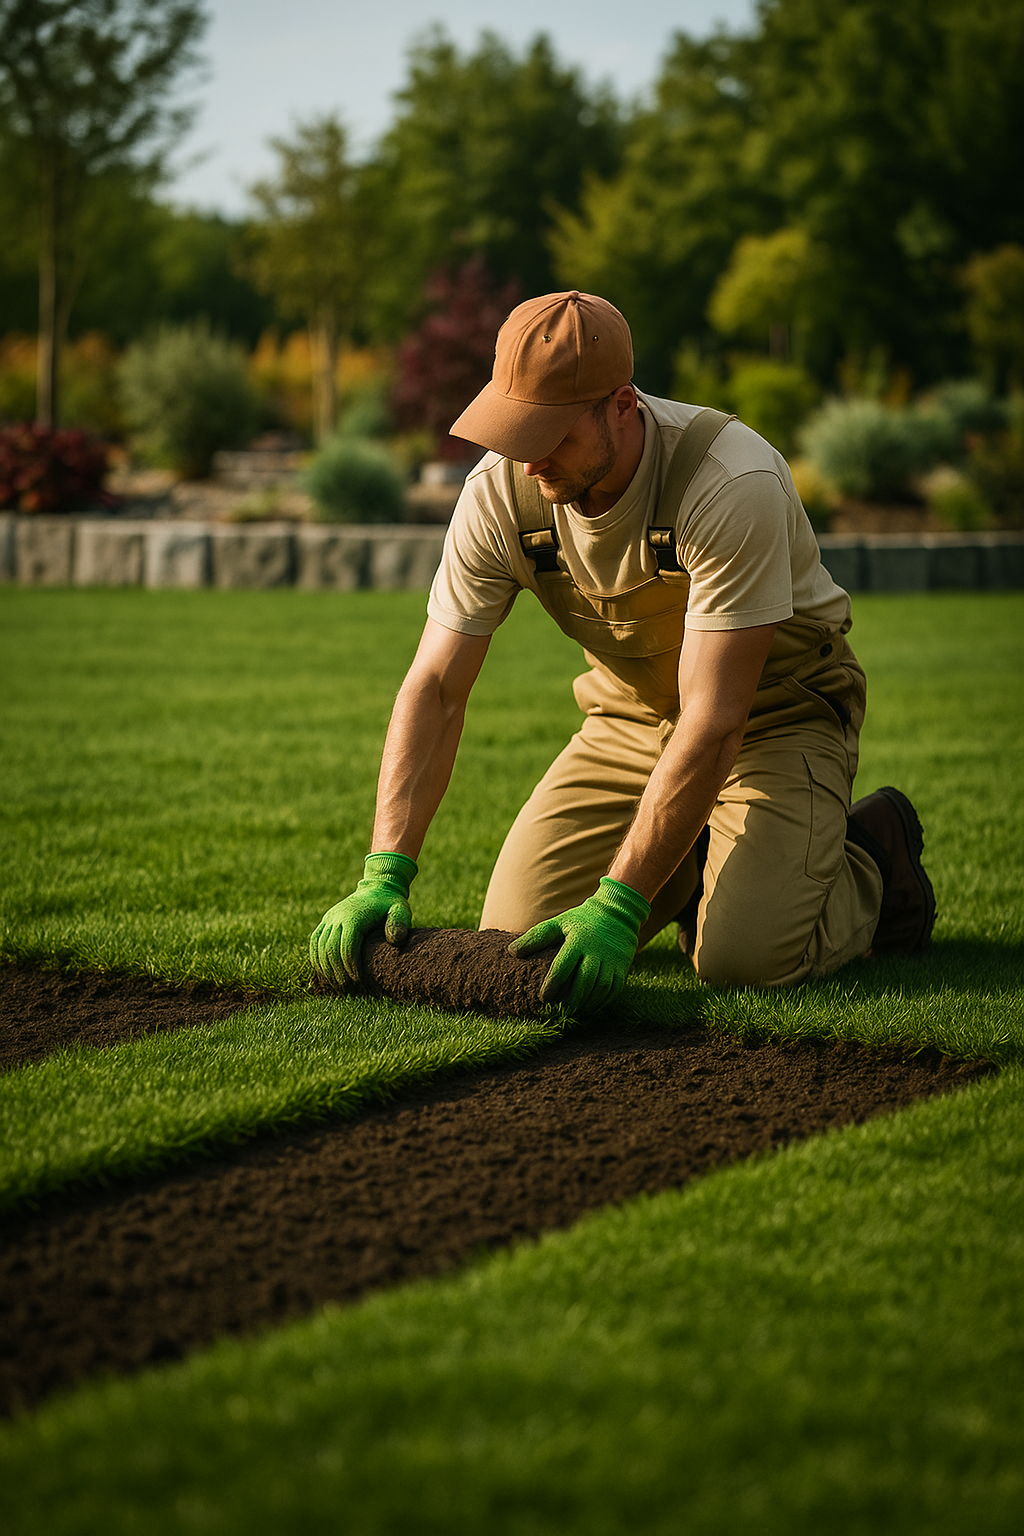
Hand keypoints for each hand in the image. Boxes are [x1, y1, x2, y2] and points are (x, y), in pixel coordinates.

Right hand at [309, 852, 417, 986]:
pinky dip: (316, 959)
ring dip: (326, 969)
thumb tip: (395, 940)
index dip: (350, 967)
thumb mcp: (401, 909)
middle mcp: (337, 917)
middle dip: (337, 973)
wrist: (377, 887)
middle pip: (330, 950)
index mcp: (354, 916)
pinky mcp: (326, 921)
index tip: (358, 981)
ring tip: (337, 986)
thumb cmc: (391, 903)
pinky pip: (315, 942)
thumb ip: (399, 923)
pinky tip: (324, 973)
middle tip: (347, 989)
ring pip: (319, 948)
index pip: (346, 947)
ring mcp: (329, 918)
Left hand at [508, 877, 649, 1012]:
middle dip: (571, 999)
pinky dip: (602, 1001)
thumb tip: (512, 952)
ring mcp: (612, 960)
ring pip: (600, 988)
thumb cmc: (580, 921)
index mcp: (578, 940)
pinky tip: (590, 1006)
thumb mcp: (558, 923)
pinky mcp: (622, 967)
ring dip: (587, 1003)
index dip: (552, 984)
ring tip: (573, 1010)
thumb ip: (535, 938)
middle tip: (559, 1010)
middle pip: (585, 981)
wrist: (616, 914)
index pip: (564, 966)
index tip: (543, 998)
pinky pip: (614, 989)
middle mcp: (596, 951)